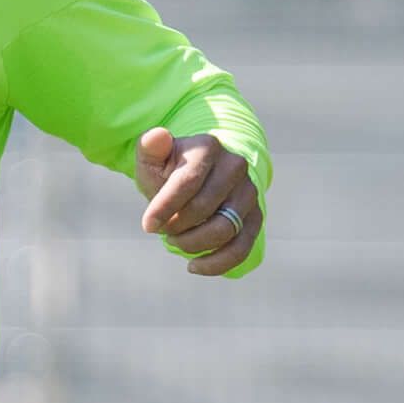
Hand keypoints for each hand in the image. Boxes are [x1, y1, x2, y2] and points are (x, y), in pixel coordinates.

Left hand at [133, 130, 261, 273]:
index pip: (188, 181)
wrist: (199, 178)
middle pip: (204, 208)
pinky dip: (216, 264)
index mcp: (208, 147)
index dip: (165, 208)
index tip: (148, 226)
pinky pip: (241, 248)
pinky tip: (193, 267)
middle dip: (176, 226)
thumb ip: (149, 148)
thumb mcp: (153, 159)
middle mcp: (235, 166)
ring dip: (193, 244)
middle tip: (163, 230)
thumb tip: (158, 136)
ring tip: (175, 242)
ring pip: (224, 230)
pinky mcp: (256, 216)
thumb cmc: (169, 171)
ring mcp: (249, 192)